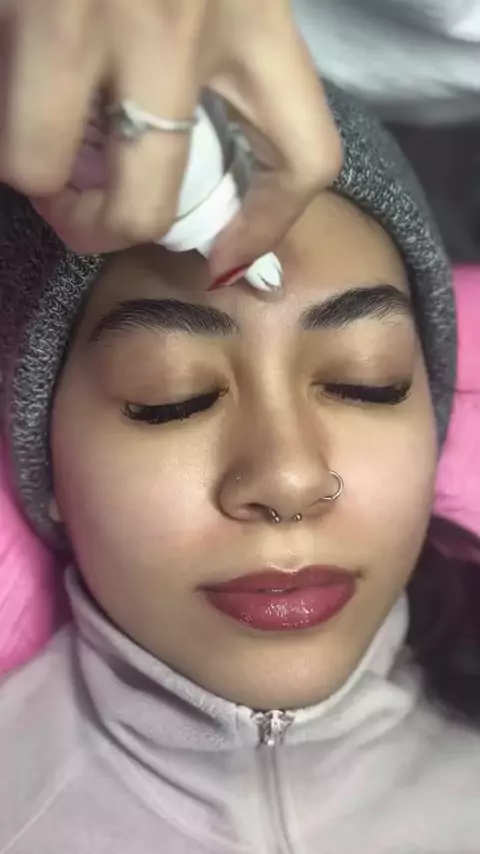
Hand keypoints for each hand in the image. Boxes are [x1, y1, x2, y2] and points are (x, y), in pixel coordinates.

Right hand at [0, 0, 341, 276]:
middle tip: (83, 213)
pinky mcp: (21, 8)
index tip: (222, 257)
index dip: (263, 230)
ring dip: (31, 175)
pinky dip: (8, 132)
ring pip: (40, 163)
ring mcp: (84, 9)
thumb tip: (171, 149)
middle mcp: (177, 18)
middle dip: (103, 228)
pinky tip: (16, 97)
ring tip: (34, 153)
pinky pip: (7, 121)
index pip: (300, 158)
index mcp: (255, 9)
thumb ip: (224, 43)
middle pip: (149, 197)